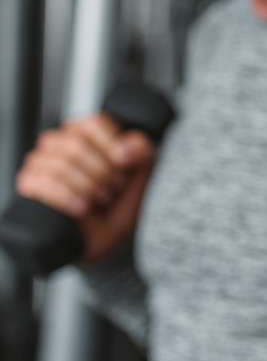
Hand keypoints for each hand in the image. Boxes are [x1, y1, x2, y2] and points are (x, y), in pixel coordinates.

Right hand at [15, 114, 155, 263]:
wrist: (104, 236)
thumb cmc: (121, 201)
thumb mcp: (142, 174)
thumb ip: (142, 151)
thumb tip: (126, 150)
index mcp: (88, 132)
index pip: (94, 123)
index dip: (111, 145)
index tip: (124, 164)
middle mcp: (61, 142)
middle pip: (76, 143)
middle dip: (101, 171)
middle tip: (113, 187)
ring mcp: (41, 162)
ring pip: (60, 163)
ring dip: (87, 186)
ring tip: (100, 198)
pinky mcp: (30, 184)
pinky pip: (44, 184)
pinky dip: (68, 198)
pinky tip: (82, 208)